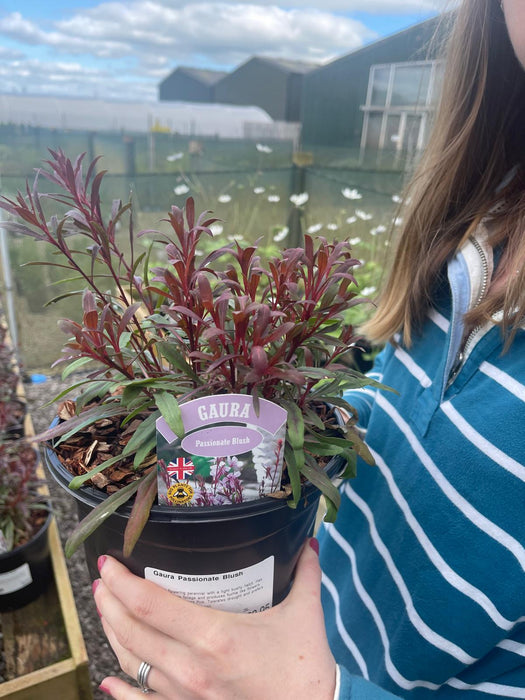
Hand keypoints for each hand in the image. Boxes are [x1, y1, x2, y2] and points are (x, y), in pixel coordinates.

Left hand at [93, 538, 335, 698]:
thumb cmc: (306, 667)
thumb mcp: (305, 613)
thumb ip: (305, 572)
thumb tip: (308, 542)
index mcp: (214, 636)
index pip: (150, 604)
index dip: (122, 582)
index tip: (109, 563)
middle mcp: (191, 667)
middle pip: (130, 632)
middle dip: (108, 602)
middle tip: (103, 579)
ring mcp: (185, 696)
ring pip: (131, 663)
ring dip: (112, 634)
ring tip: (106, 610)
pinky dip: (121, 692)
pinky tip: (107, 682)